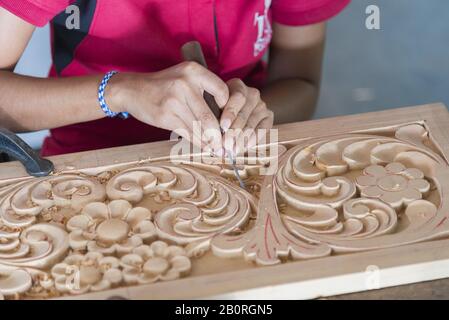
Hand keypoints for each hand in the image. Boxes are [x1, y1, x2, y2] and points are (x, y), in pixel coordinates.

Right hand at [109, 62, 228, 153]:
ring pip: (198, 128)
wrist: (132, 90)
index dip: (227, 109)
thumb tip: (224, 119)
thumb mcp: (184, 78)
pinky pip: (187, 133)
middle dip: (218, 134)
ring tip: (216, 148)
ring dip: (209, 141)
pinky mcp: (165, 116)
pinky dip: (197, 142)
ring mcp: (174, 101)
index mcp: (194, 71)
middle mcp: (185, 84)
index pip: (222, 92)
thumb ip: (203, 92)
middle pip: (209, 117)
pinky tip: (203, 146)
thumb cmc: (163, 86)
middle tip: (225, 143)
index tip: (226, 120)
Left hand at [220, 79, 273, 154]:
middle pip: (244, 113)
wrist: (238, 111)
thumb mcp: (214, 107)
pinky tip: (245, 147)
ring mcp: (261, 105)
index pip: (237, 97)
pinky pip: (263, 129)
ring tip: (232, 150)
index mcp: (237, 86)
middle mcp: (252, 93)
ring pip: (251, 124)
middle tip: (226, 144)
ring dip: (241, 139)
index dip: (230, 113)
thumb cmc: (220, 109)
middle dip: (233, 132)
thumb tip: (211, 135)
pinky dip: (253, 139)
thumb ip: (213, 116)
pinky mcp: (269, 116)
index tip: (222, 126)